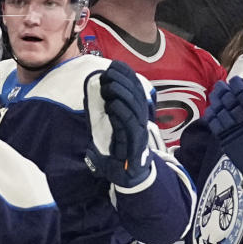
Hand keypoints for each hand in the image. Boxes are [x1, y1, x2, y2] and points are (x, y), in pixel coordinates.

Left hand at [84, 60, 152, 188]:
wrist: (130, 178)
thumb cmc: (120, 156)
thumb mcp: (111, 132)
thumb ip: (109, 117)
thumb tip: (101, 97)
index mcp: (136, 116)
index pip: (135, 91)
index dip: (127, 77)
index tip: (115, 65)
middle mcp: (140, 121)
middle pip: (136, 95)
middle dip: (123, 80)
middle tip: (110, 70)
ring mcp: (139, 132)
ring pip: (134, 106)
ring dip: (122, 93)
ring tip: (110, 83)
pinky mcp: (136, 143)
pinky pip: (130, 124)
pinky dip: (121, 112)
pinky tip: (112, 104)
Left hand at [204, 77, 242, 192]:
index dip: (239, 85)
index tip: (235, 81)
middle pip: (232, 99)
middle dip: (225, 90)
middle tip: (221, 85)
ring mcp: (237, 130)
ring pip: (222, 110)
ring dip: (217, 100)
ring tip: (215, 94)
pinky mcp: (229, 142)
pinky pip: (216, 125)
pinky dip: (212, 116)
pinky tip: (211, 111)